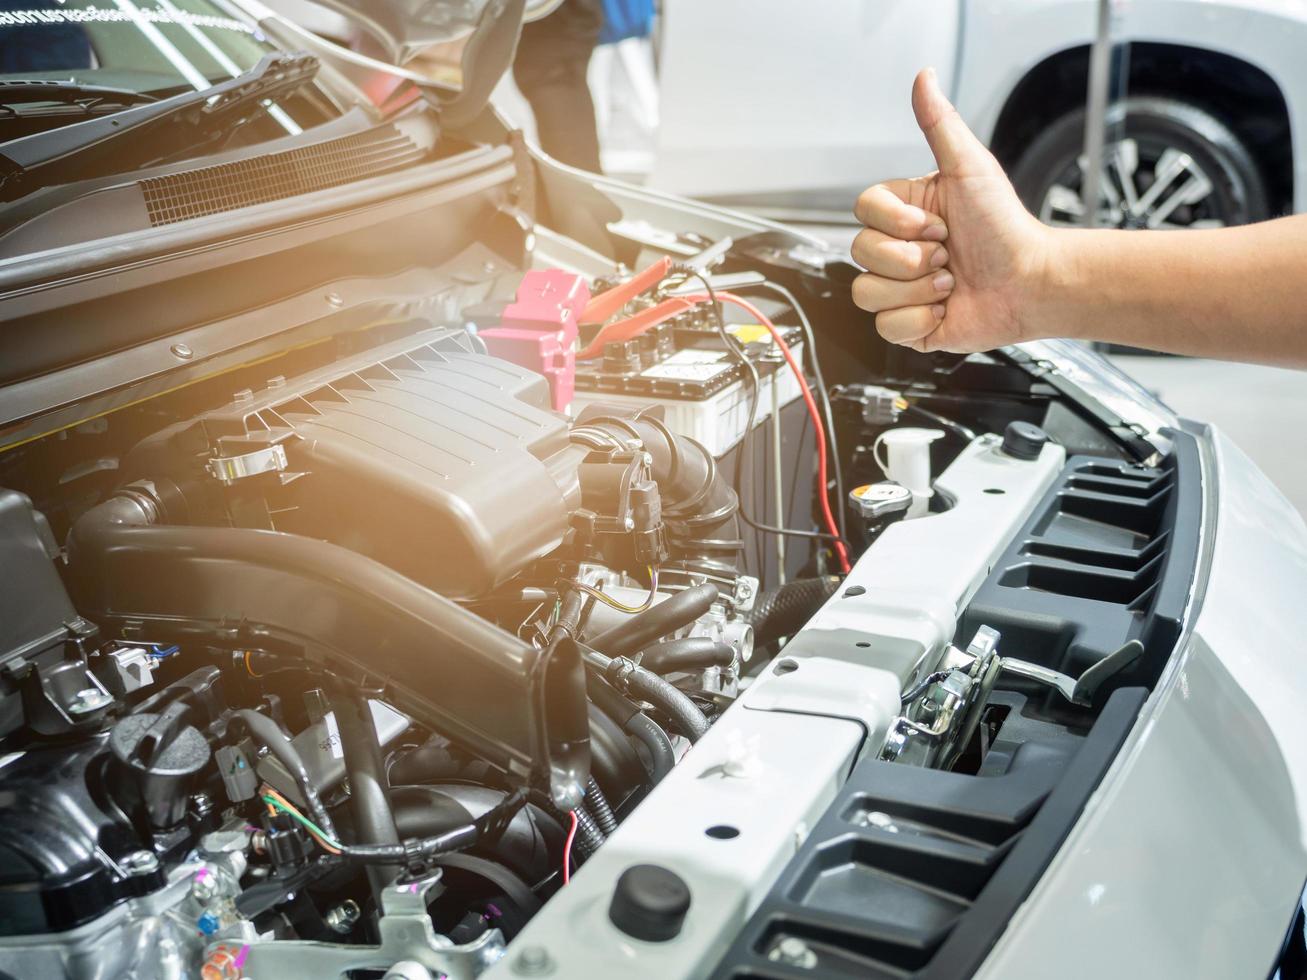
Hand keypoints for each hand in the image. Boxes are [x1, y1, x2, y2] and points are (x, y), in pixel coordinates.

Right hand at [850, 68, 1052, 352]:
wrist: (1031, 283)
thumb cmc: (1006, 227)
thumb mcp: (971, 168)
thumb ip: (940, 125)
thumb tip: (924, 78)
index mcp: (904, 213)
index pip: (862, 212)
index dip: (896, 223)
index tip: (937, 222)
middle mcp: (898, 250)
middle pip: (861, 253)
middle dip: (911, 257)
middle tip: (948, 253)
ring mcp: (900, 289)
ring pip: (866, 292)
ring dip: (916, 289)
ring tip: (949, 282)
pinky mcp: (907, 325)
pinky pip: (885, 327)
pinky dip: (919, 319)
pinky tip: (946, 306)